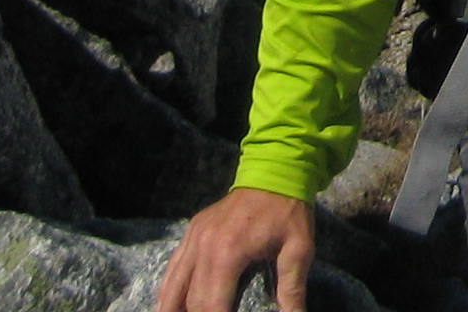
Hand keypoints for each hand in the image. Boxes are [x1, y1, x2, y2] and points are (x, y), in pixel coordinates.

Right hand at [155, 187, 313, 311]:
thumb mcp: (298, 248)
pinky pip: (174, 266)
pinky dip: (169, 289)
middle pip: (191, 300)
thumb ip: (292, 288)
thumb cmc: (288, 211)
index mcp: (228, 253)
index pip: (211, 305)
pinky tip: (171, 306)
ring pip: (172, 285)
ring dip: (174, 308)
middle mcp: (204, 246)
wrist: (276, 169)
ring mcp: (195, 236)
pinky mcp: (193, 230)